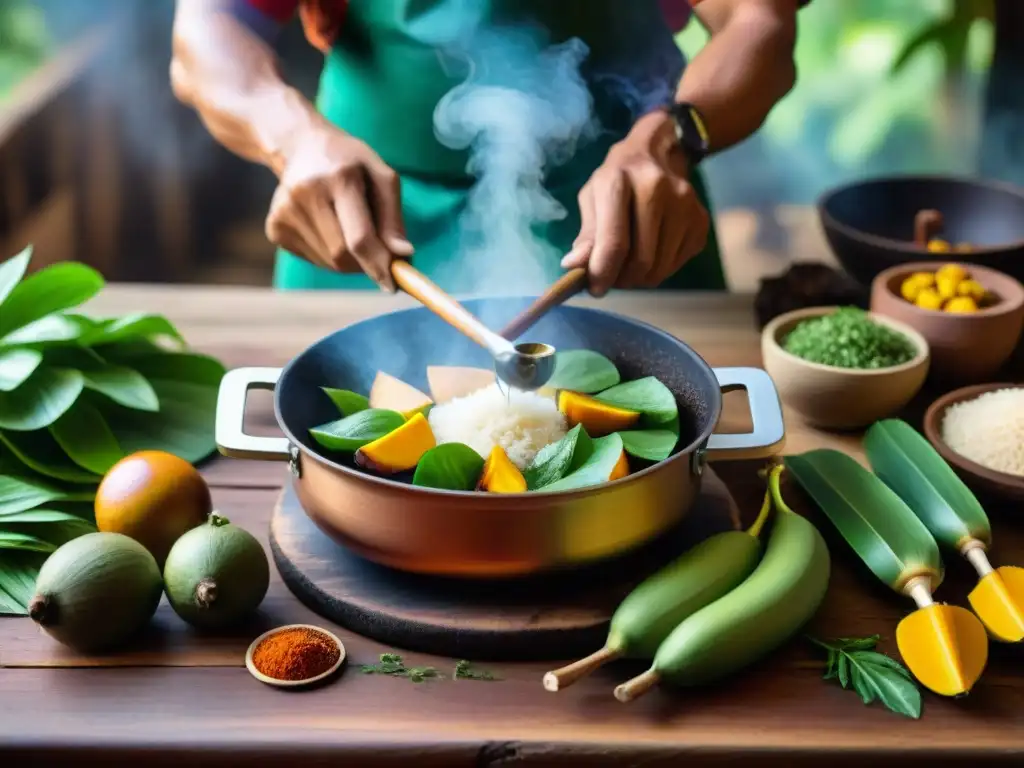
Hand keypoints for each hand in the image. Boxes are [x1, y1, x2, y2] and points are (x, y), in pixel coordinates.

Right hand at [265, 119, 412, 291]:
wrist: (300, 145)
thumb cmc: (350, 162)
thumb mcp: (381, 176)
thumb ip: (393, 218)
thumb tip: (403, 256)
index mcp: (339, 178)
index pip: (358, 238)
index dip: (377, 265)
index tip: (393, 285)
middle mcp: (306, 195)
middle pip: (342, 256)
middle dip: (365, 263)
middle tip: (377, 251)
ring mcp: (285, 212)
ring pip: (328, 262)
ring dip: (349, 259)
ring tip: (348, 227)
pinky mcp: (275, 227)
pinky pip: (313, 259)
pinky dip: (329, 254)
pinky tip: (328, 227)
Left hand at [563, 111, 709, 295]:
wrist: (660, 153)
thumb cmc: (618, 179)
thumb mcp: (593, 198)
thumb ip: (586, 235)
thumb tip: (573, 266)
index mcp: (620, 181)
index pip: (614, 242)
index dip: (602, 274)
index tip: (595, 288)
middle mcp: (657, 189)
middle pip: (641, 261)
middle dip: (622, 279)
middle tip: (612, 277)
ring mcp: (685, 205)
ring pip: (660, 268)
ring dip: (640, 278)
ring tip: (629, 264)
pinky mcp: (700, 221)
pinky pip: (676, 265)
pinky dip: (659, 268)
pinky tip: (651, 251)